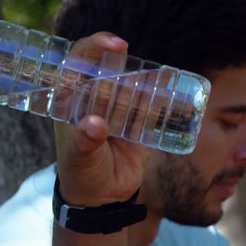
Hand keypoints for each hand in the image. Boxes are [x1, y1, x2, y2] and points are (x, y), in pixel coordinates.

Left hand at [53, 32, 148, 206]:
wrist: (103, 200)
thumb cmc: (81, 175)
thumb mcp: (79, 159)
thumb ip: (85, 142)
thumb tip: (96, 124)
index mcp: (72, 100)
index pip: (79, 61)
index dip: (95, 46)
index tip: (116, 44)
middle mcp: (96, 99)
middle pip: (110, 69)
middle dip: (124, 65)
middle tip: (138, 72)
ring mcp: (118, 109)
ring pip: (133, 85)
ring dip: (145, 81)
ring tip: (159, 81)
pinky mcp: (140, 123)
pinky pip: (152, 104)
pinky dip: (163, 94)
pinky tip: (173, 85)